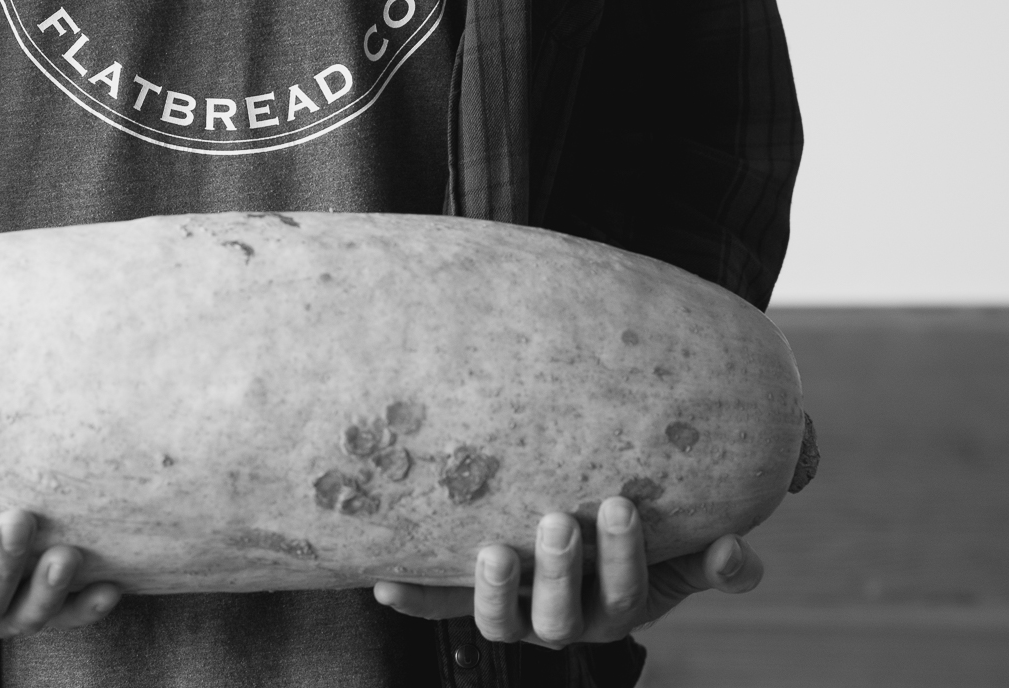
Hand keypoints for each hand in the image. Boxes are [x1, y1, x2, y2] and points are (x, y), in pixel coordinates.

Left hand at [373, 496, 762, 646]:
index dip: (621, 555)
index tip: (617, 500)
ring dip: (491, 590)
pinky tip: (385, 582)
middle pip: (562, 612)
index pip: (627, 590)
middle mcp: (564, 619)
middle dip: (561, 567)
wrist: (579, 545)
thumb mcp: (676, 551)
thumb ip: (710, 558)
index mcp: (618, 604)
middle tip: (558, 517)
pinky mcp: (463, 600)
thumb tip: (737, 550)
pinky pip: (436, 605)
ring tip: (491, 549)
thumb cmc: (635, 538)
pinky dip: (413, 597)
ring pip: (501, 620)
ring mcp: (512, 613)